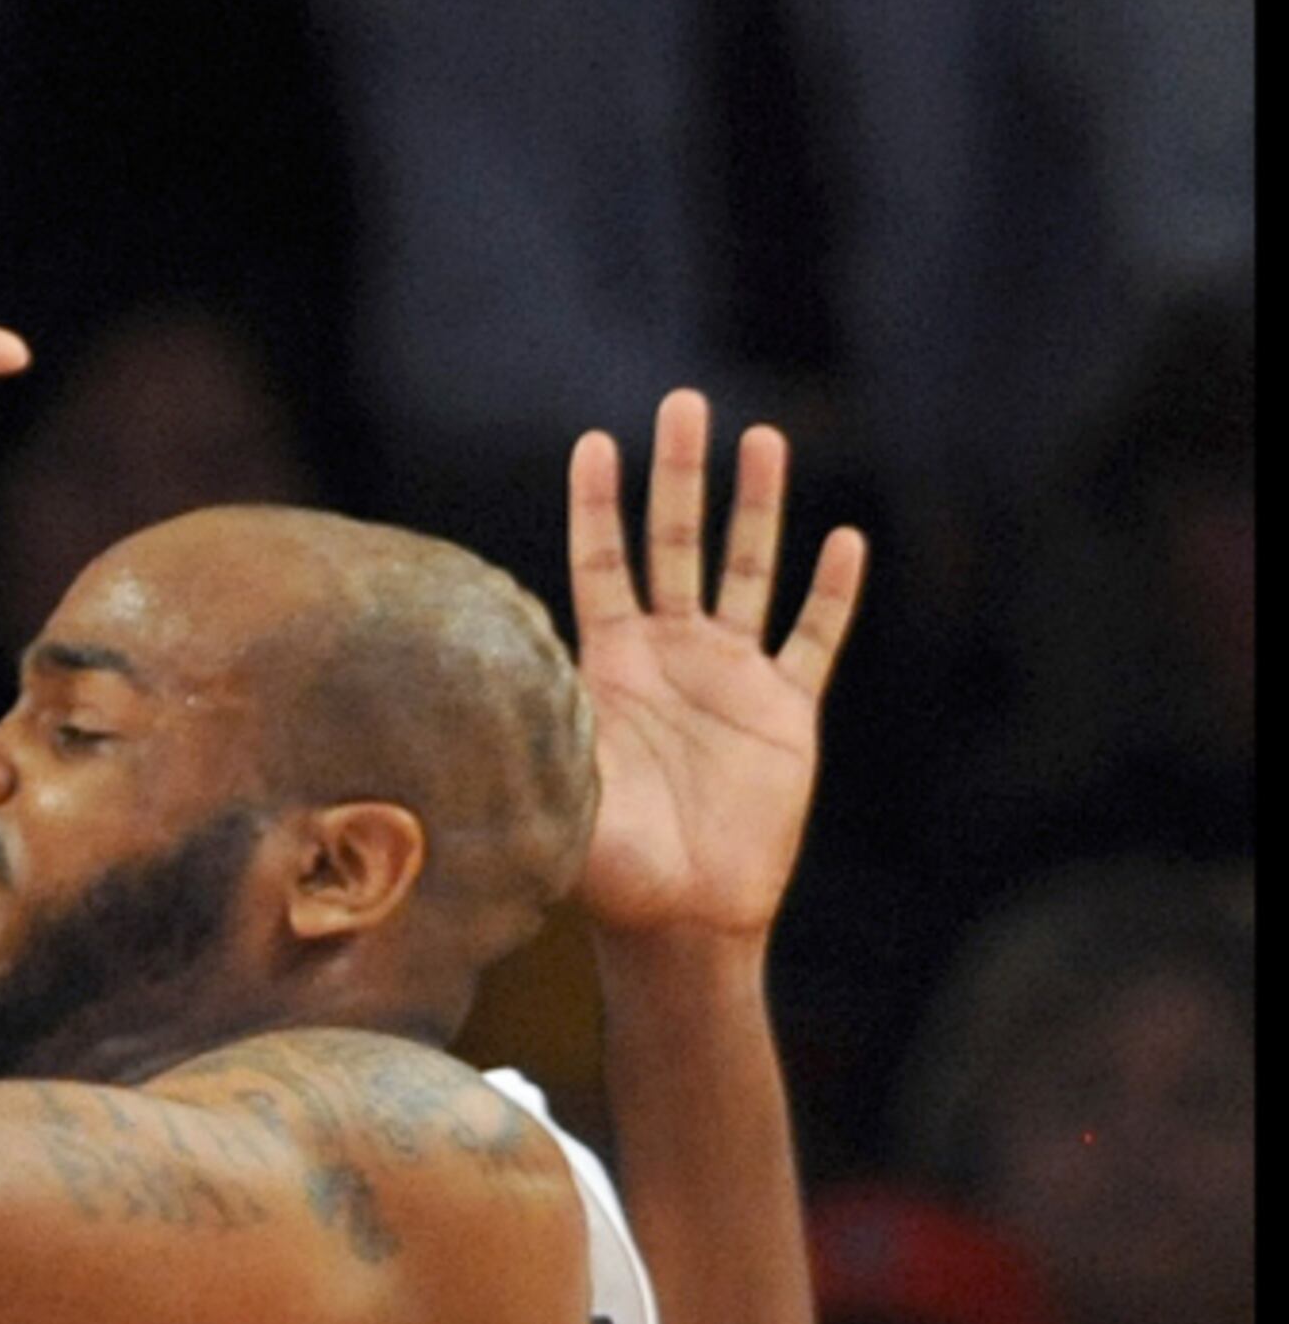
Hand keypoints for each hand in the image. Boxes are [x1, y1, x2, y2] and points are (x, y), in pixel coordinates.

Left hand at [568, 390, 866, 952]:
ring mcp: (731, 679)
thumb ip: (537, 741)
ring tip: (764, 438)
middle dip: (680, 476)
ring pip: (749, 571)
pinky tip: (848, 540)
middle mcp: (671, 659)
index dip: (598, 506)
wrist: (682, 920)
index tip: (594, 442)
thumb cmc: (610, 870)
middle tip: (682, 403)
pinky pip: (814, 638)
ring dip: (758, 507)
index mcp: (610, 669)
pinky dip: (833, 593)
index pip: (601, 565)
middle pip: (677, 545)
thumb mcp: (563, 794)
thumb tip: (476, 708)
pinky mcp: (786, 710)